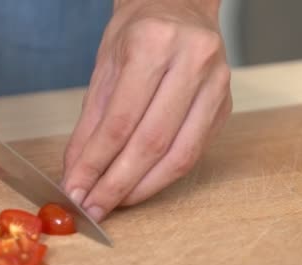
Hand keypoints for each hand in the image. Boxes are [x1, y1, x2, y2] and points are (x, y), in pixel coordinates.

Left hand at [62, 0, 231, 220]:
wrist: (179, 6)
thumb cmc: (138, 32)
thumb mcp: (104, 68)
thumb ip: (90, 124)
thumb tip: (76, 172)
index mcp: (154, 44)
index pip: (121, 121)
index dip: (96, 164)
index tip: (76, 189)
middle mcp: (192, 62)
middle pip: (152, 143)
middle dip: (117, 184)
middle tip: (93, 207)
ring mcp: (217, 85)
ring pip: (179, 155)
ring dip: (143, 188)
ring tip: (114, 203)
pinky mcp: (225, 106)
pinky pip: (194, 153)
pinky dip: (163, 176)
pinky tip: (140, 187)